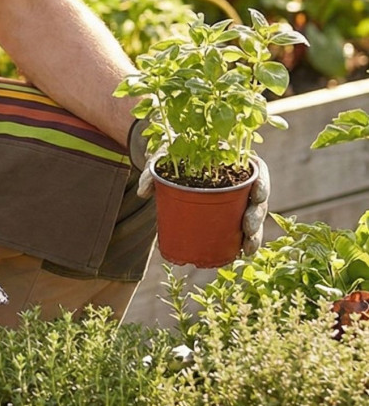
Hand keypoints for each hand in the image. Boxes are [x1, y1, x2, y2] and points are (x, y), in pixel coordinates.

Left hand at [129, 120, 268, 258]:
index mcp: (232, 157)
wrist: (169, 158)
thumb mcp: (162, 155)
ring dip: (254, 233)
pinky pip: (240, 224)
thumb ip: (152, 170)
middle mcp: (239, 177)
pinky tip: (242, 253)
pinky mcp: (227, 209)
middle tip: (247, 228)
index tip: (258, 195)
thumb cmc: (171, 153)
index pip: (256, 168)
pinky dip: (243, 239)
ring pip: (251, 214)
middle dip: (256, 215)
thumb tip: (143, 192)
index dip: (262, 182)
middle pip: (256, 196)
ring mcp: (234, 195)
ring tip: (247, 248)